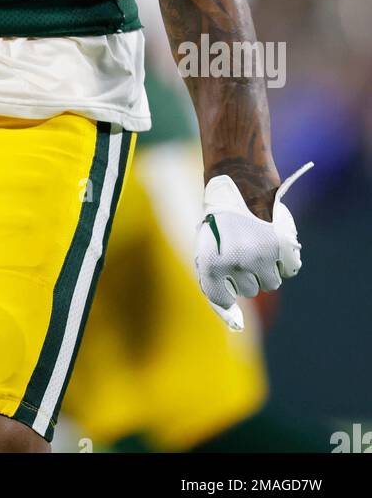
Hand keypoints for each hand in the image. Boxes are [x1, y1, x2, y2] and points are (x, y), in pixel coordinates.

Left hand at [195, 162, 312, 330]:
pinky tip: (275, 242)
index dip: (229, 305)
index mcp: (211, 263)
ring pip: (271, 282)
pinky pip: (291, 269)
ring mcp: (262, 255)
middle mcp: (237, 262)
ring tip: (257, 243)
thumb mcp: (206, 244)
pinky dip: (286, 261)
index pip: (222, 299)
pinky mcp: (283, 245)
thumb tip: (234, 319)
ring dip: (267, 268)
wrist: (238, 178)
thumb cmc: (220, 214)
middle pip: (251, 290)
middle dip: (247, 274)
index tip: (235, 310)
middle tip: (243, 250)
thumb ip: (215, 278)